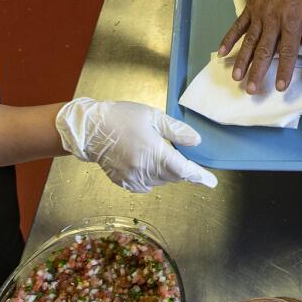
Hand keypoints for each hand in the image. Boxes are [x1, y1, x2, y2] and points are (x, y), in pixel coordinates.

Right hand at [55, 98, 217, 192]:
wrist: (90, 130)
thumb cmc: (121, 118)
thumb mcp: (152, 117)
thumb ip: (176, 130)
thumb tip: (196, 141)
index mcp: (154, 152)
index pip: (184, 169)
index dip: (200, 176)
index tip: (212, 182)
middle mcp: (145, 170)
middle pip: (174, 176)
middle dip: (180, 167)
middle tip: (173, 150)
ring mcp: (134, 179)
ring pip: (161, 181)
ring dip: (165, 171)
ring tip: (153, 151)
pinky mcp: (124, 183)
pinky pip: (146, 185)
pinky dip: (151, 177)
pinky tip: (143, 161)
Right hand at [218, 0, 301, 93]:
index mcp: (292, 22)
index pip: (287, 51)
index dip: (283, 70)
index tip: (279, 87)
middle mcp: (273, 21)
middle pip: (263, 51)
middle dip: (257, 72)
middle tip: (252, 90)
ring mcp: (259, 15)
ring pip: (248, 42)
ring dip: (242, 61)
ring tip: (236, 77)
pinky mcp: (250, 8)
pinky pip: (238, 26)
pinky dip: (229, 39)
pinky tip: (222, 52)